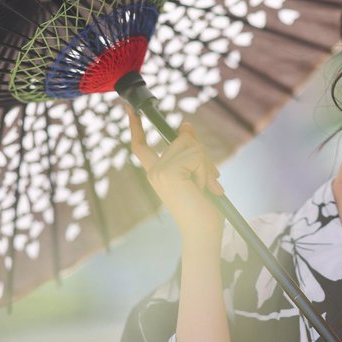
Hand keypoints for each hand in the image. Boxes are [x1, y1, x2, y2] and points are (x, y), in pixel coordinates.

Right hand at [126, 106, 224, 243]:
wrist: (203, 233)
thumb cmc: (204, 209)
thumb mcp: (198, 174)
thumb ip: (191, 151)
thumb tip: (185, 125)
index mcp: (157, 173)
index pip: (141, 146)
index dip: (136, 126)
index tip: (131, 108)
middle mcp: (154, 171)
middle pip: (181, 139)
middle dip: (203, 155)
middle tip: (211, 181)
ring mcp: (160, 171)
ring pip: (191, 146)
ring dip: (207, 165)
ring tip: (207, 188)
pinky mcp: (169, 172)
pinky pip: (195, 155)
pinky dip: (206, 170)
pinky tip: (204, 189)